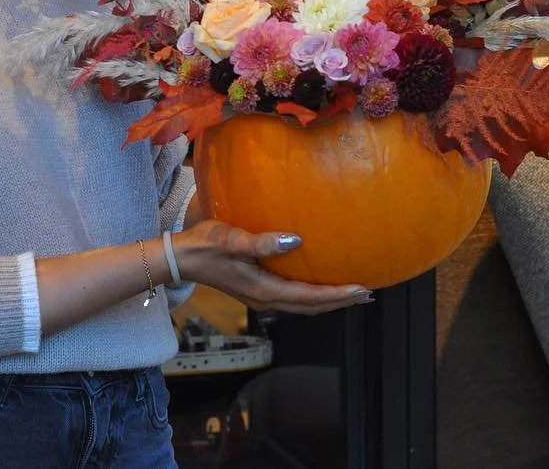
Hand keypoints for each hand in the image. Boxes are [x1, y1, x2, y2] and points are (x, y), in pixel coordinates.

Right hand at [172, 220, 371, 314]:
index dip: (338, 295)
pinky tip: (318, 283)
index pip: (310, 297)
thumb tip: (295, 240)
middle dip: (341, 302)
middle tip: (368, 294)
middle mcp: (266, 299)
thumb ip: (261, 242)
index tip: (362, 289)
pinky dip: (313, 295)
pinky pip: (293, 298)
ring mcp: (261, 297)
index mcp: (264, 290)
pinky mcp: (257, 290)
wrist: (180, 258)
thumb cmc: (204, 245)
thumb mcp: (231, 240)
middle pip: (312, 307)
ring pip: (304, 305)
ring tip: (351, 293)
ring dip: (329, 300)